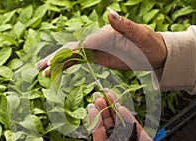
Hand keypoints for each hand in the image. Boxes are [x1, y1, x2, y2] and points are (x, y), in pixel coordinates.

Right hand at [36, 10, 166, 75]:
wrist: (154, 52)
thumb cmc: (149, 43)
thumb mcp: (139, 34)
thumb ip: (124, 25)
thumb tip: (109, 12)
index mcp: (105, 34)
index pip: (84, 43)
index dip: (70, 51)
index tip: (59, 59)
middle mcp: (96, 40)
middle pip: (72, 49)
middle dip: (56, 58)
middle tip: (41, 67)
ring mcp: (95, 49)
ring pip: (72, 56)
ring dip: (57, 64)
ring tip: (43, 72)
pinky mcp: (97, 57)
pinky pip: (79, 62)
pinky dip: (67, 66)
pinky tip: (57, 72)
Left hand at [87, 92, 195, 140]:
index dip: (95, 126)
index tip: (92, 111)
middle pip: (108, 132)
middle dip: (102, 115)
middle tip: (98, 100)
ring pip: (120, 128)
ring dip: (113, 113)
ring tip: (107, 98)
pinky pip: (133, 128)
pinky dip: (127, 117)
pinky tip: (121, 108)